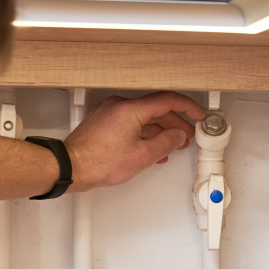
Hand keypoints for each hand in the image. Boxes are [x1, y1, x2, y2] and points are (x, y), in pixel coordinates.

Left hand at [64, 91, 204, 191]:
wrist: (70, 167)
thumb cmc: (98, 162)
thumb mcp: (141, 156)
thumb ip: (165, 143)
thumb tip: (177, 136)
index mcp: (131, 109)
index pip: (167, 100)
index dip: (187, 107)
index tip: (198, 114)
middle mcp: (119, 106)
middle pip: (155, 110)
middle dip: (174, 124)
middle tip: (187, 136)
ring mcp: (109, 113)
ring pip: (143, 118)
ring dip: (159, 130)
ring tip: (172, 145)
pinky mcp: (103, 123)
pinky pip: (130, 123)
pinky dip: (144, 133)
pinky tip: (151, 147)